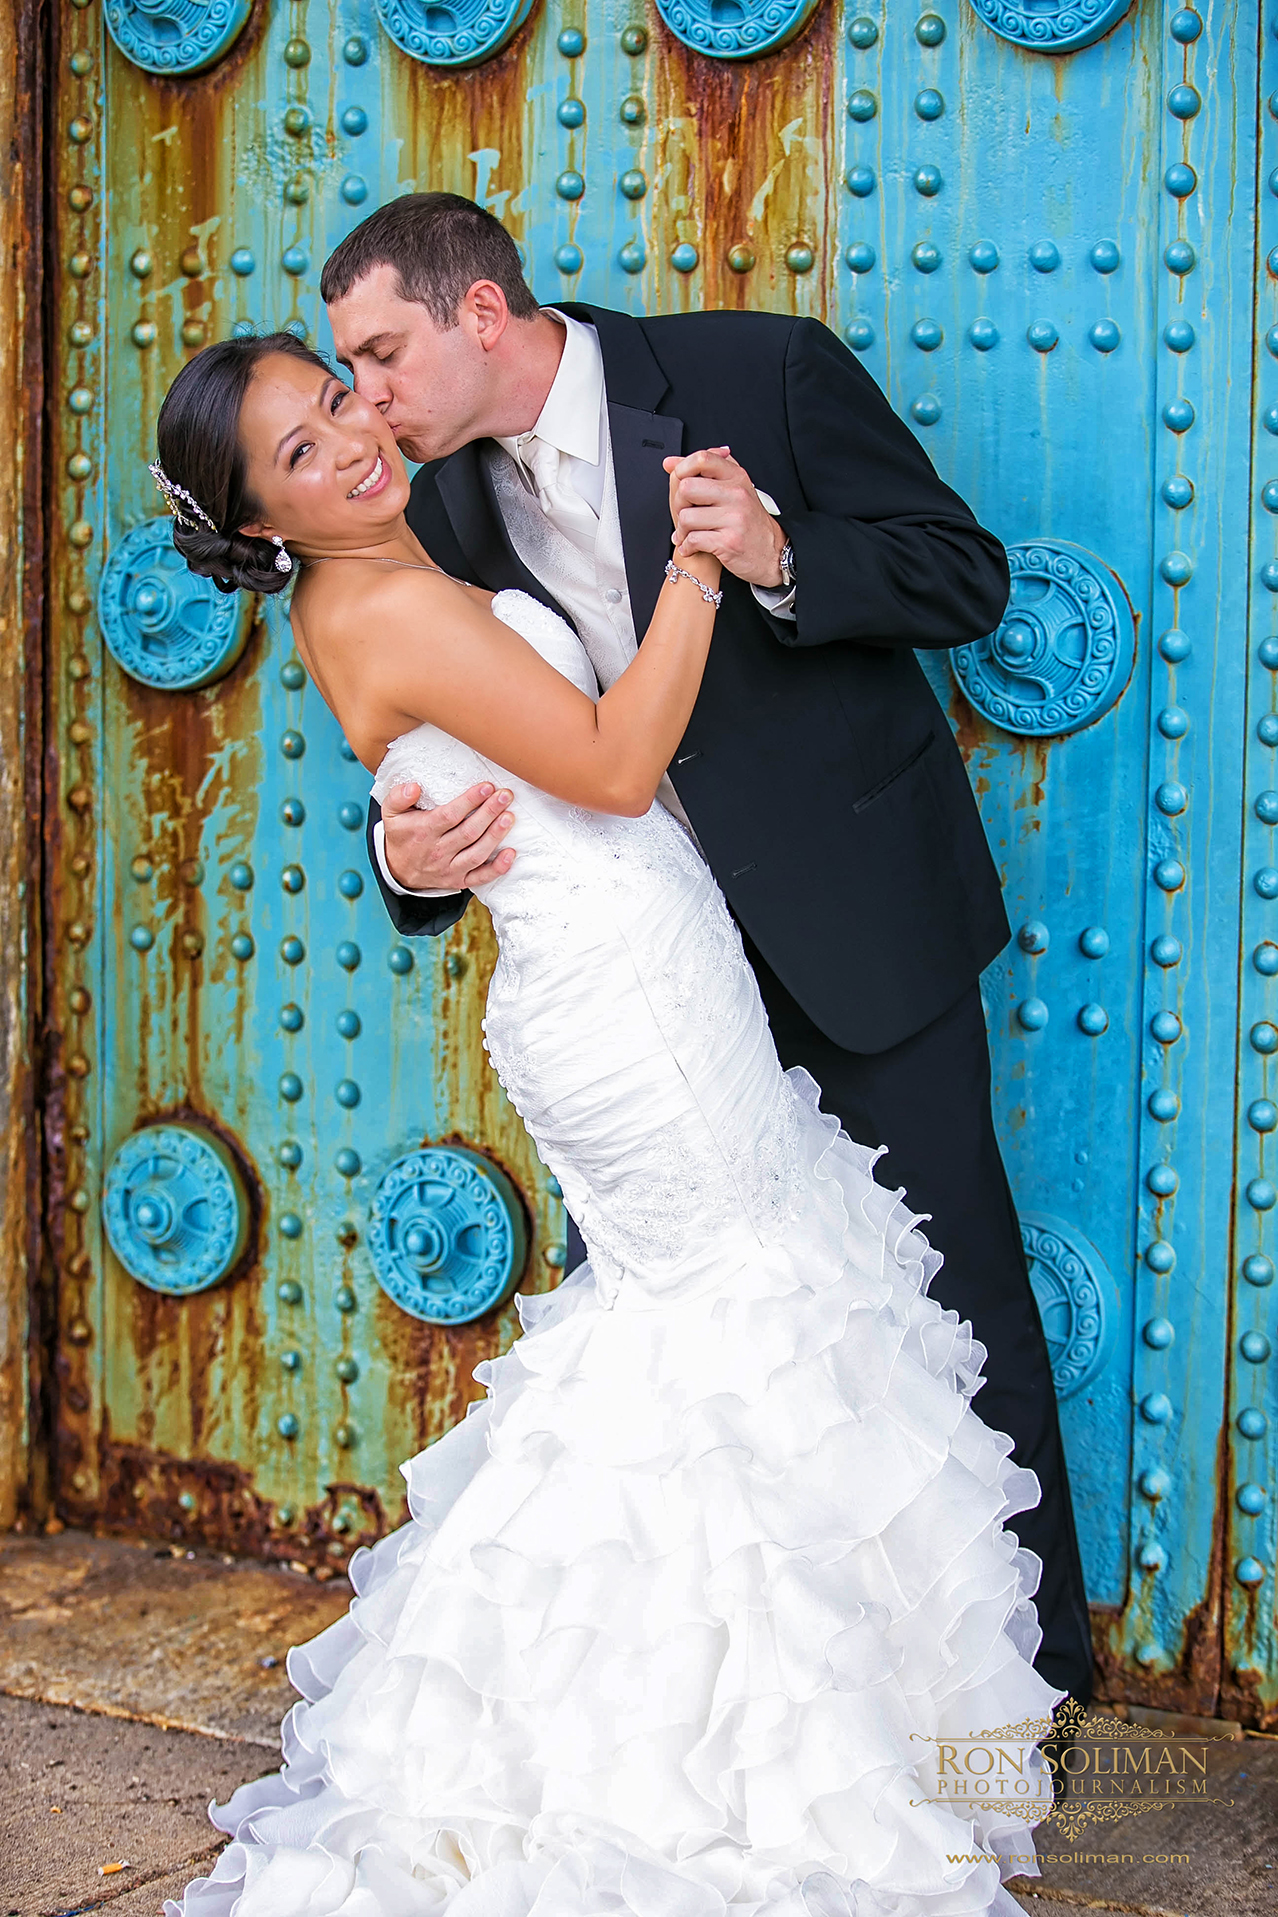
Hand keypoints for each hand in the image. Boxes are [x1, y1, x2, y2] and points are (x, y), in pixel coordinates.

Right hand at [380, 780, 515, 891]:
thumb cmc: (401, 835)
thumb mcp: (391, 814)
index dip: (470, 801)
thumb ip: (398, 797)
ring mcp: (450, 869)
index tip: (487, 787)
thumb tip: (414, 787)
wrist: (397, 870)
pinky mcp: (459, 880)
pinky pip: (480, 878)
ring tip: (509, 817)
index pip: (450, 816)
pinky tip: (511, 853)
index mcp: (424, 832)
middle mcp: (438, 852)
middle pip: (468, 832)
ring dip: (495, 836)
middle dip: (489, 813)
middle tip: (505, 796)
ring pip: (477, 853)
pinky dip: (497, 868)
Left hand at [664, 446, 786, 587]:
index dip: (682, 468)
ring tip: (686, 534)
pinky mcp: (729, 542)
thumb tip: (670, 462)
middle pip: (687, 488)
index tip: (678, 480)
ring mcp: (734, 518)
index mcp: (737, 478)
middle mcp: (737, 494)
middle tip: (683, 515)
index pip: (702, 459)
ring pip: (686, 517)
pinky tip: (691, 547)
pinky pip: (693, 540)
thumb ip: (705, 472)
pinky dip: (686, 546)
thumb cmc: (747, 521)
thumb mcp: (733, 489)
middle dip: (678, 504)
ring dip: (681, 530)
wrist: (771, 552)